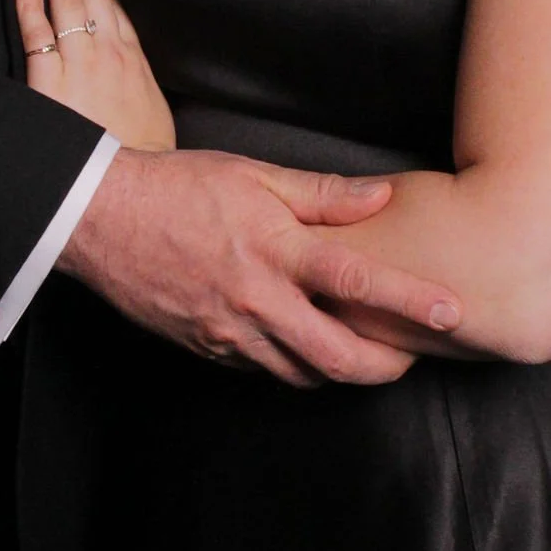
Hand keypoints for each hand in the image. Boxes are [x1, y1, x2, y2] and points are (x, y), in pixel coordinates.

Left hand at [16, 0, 176, 152]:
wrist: (132, 186)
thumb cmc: (145, 157)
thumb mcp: (152, 113)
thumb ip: (137, 84)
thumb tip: (129, 73)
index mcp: (133, 59)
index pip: (114, 3)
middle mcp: (108, 53)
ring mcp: (80, 64)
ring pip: (68, 1)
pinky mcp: (52, 83)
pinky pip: (37, 33)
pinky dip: (30, 2)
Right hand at [59, 145, 464, 387]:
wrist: (98, 221)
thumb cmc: (178, 188)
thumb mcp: (254, 175)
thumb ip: (322, 194)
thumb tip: (382, 196)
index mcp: (274, 249)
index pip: (357, 281)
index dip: (410, 300)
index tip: (451, 313)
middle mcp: (256, 300)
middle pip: (338, 357)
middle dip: (386, 366)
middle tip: (414, 356)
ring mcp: (230, 333)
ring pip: (304, 375)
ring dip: (342, 370)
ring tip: (369, 352)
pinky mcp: (209, 350)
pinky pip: (266, 371)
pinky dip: (296, 364)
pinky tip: (308, 345)